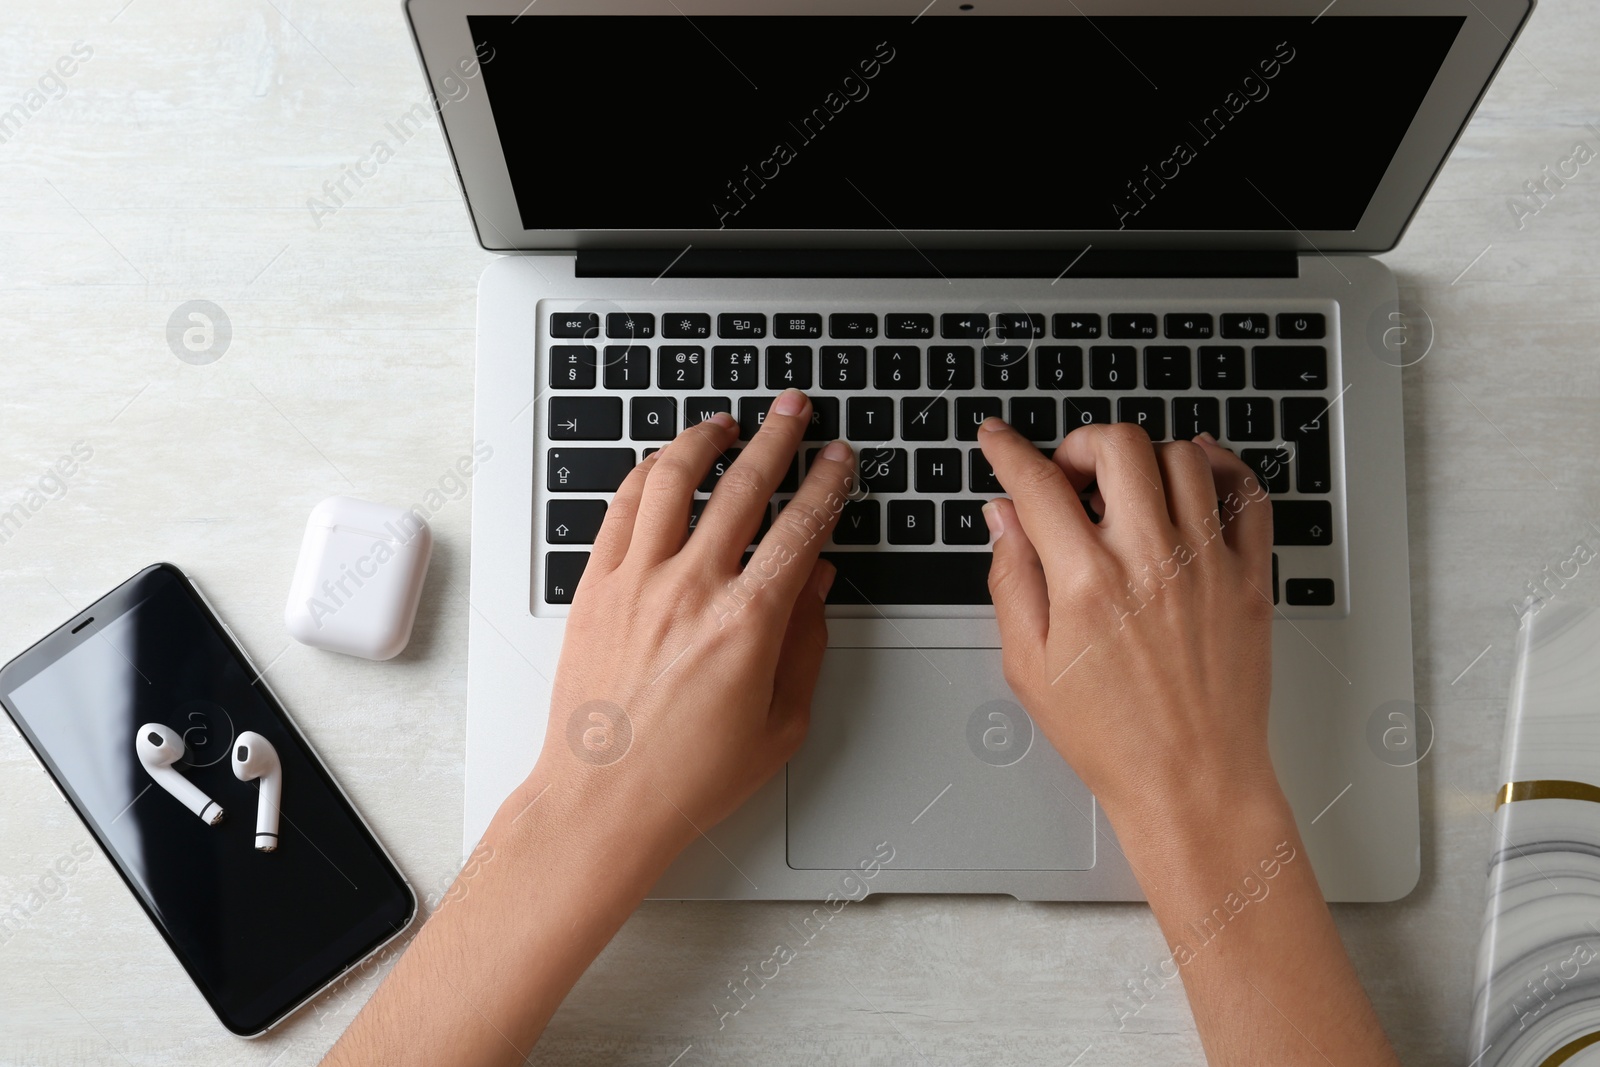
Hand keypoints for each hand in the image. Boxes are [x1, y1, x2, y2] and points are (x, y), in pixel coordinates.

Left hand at [536, 390, 853, 850]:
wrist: (603, 802)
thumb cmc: (689, 777)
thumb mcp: (781, 723)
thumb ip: (806, 643)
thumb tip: (816, 581)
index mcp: (748, 623)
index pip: (802, 528)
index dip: (828, 483)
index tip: (838, 459)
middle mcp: (691, 590)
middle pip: (744, 486)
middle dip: (778, 437)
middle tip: (793, 410)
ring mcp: (637, 583)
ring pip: (673, 480)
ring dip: (704, 440)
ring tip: (724, 424)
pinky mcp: (595, 589)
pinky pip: (620, 509)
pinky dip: (644, 475)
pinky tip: (661, 465)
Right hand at [977, 419, 1277, 826]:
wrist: (1192, 783)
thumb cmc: (1113, 738)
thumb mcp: (1029, 666)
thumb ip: (1012, 580)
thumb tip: (1002, 518)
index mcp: (1087, 583)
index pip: (1038, 484)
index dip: (1008, 449)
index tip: (997, 439)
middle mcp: (1151, 561)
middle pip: (1119, 445)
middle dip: (1082, 443)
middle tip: (1071, 474)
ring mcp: (1207, 564)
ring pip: (1183, 456)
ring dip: (1145, 457)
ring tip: (1127, 488)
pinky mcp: (1250, 578)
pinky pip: (1248, 493)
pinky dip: (1222, 466)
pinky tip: (1196, 473)